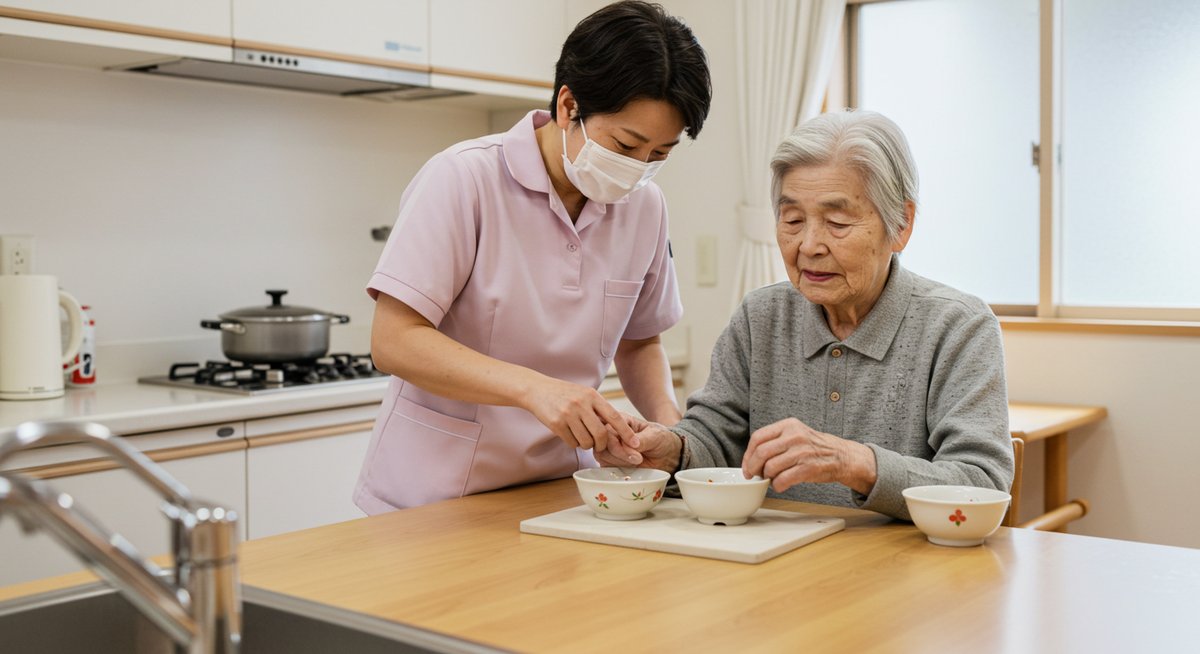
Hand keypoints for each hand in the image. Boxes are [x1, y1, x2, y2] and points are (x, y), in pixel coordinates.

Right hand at [522, 377, 639, 454]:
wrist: (537, 390)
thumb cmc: (564, 393)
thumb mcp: (584, 394)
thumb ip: (598, 408)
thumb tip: (618, 427)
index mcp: (592, 395)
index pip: (614, 416)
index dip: (626, 432)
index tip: (635, 443)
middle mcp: (581, 404)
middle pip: (600, 434)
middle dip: (602, 444)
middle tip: (599, 446)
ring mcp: (568, 414)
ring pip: (586, 441)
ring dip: (586, 444)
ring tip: (581, 436)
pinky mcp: (556, 424)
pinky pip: (572, 442)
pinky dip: (573, 443)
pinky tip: (569, 434)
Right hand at [595, 416, 682, 472]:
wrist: (666, 457)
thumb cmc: (661, 440)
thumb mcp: (656, 436)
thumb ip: (642, 439)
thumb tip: (627, 445)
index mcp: (621, 420)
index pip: (610, 426)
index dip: (620, 438)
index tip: (637, 447)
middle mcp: (612, 432)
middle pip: (603, 441)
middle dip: (620, 453)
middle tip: (638, 458)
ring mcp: (609, 447)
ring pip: (601, 454)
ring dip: (620, 461)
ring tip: (637, 461)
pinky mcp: (609, 461)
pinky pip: (604, 465)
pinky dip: (617, 469)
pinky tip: (630, 467)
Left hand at [742, 418, 876, 494]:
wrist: (842, 456)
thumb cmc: (815, 447)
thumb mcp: (796, 433)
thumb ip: (776, 440)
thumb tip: (752, 457)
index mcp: (788, 425)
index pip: (758, 437)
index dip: (748, 454)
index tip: (747, 464)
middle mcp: (794, 436)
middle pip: (761, 452)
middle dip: (753, 467)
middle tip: (753, 475)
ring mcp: (802, 452)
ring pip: (770, 467)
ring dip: (767, 477)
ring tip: (772, 478)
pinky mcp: (808, 468)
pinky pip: (782, 480)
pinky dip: (777, 485)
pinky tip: (781, 485)